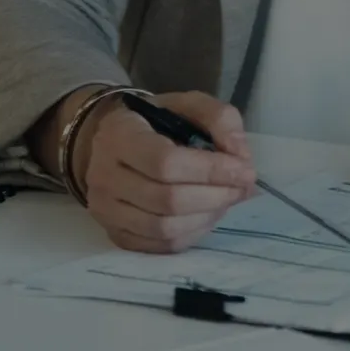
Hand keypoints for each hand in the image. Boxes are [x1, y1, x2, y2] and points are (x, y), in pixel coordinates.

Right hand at [66, 90, 255, 252]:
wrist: (114, 145)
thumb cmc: (156, 123)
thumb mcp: (188, 104)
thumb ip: (220, 119)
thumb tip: (240, 156)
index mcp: (119, 134)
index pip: (165, 162)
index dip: (210, 171)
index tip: (245, 171)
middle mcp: (104, 175)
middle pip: (167, 200)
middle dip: (215, 197)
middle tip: (242, 188)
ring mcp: (105, 210)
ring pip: (164, 228)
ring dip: (206, 217)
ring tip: (226, 201)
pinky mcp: (115, 234)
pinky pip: (160, 245)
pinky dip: (192, 234)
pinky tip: (207, 215)